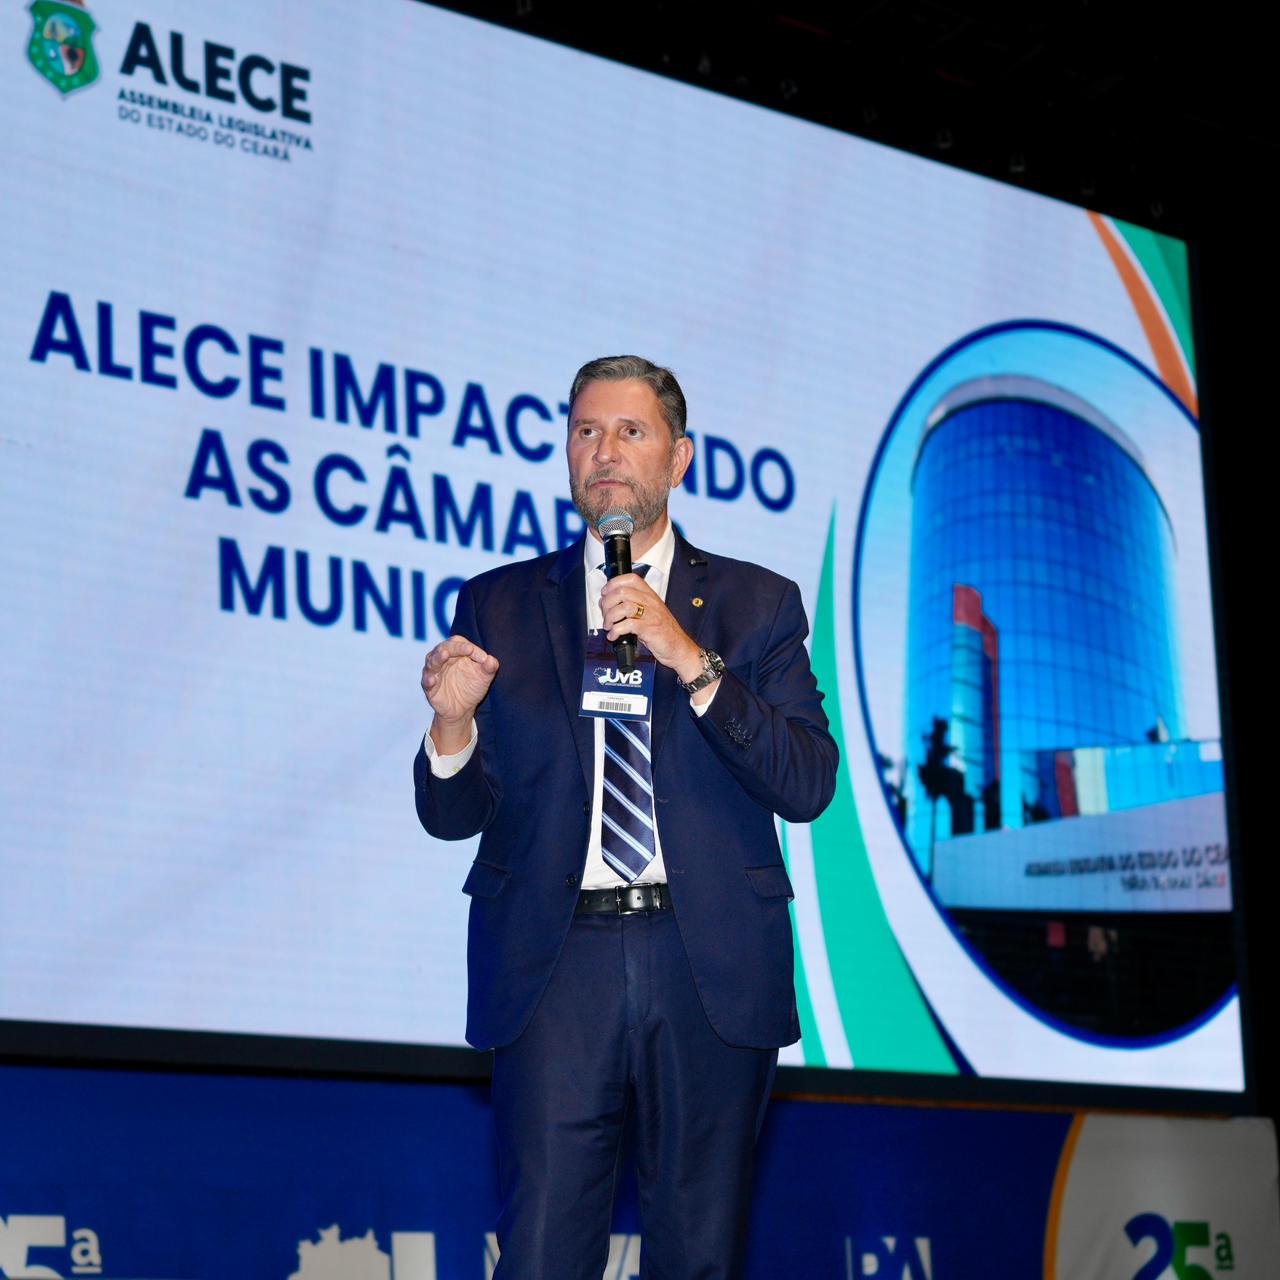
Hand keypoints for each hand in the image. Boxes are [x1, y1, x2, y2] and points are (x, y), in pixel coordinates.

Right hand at [421, 636, 499, 751]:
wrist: (463, 709)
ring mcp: (434, 672)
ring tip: (444, 655)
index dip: (470, 647)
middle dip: (455, 647)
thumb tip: (490, 659)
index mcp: (456, 653)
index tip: (483, 659)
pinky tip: (432, 680)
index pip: (458, 642)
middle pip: (444, 647)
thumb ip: (490, 667)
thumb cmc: (472, 687)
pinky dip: (428, 680)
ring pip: (432, 661)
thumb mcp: (484, 677)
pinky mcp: (429, 687)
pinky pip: (426, 682)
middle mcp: (442, 659)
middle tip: (467, 649)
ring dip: (438, 658)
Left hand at [599, 573, 704, 685]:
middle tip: (605, 614)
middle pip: (623, 592)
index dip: (614, 583)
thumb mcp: (649, 611)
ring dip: (610, 617)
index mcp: (650, 595)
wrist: (678, 647)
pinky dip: (616, 630)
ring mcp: (651, 615)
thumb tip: (608, 602)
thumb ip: (632, 604)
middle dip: (608, 603)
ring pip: (624, 607)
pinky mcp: (649, 629)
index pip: (631, 579)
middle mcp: (650, 602)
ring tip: (609, 626)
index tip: (605, 593)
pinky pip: (628, 625)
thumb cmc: (663, 630)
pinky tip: (614, 635)